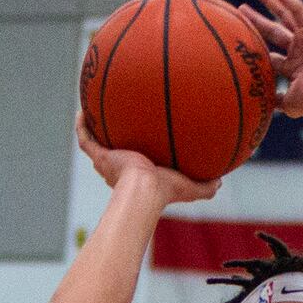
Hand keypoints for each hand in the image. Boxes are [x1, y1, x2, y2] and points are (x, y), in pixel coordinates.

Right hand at [75, 111, 219, 203]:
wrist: (144, 191)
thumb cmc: (166, 192)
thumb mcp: (190, 188)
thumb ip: (205, 186)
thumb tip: (221, 182)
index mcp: (137, 175)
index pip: (134, 163)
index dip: (135, 153)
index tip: (140, 142)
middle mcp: (119, 169)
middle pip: (113, 152)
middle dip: (113, 141)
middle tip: (117, 125)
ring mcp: (107, 162)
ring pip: (95, 143)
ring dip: (93, 129)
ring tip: (92, 111)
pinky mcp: (100, 156)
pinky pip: (85, 138)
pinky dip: (82, 125)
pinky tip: (82, 110)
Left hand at [241, 0, 302, 117]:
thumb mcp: (287, 103)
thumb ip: (273, 100)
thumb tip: (258, 106)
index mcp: (293, 67)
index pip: (270, 53)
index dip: (255, 45)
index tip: (237, 38)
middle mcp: (299, 51)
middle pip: (273, 30)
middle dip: (257, 18)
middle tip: (240, 8)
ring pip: (285, 14)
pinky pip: (297, 9)